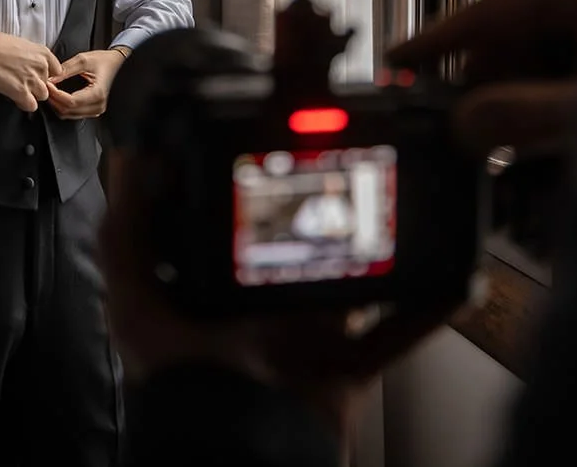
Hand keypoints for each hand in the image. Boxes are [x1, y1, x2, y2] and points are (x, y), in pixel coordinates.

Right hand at [0, 30, 62, 111]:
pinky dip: (24, 104)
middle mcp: (41, 66)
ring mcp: (32, 80)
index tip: (37, 76)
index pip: (57, 70)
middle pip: (48, 84)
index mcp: (42, 52)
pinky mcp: (21, 92)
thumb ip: (30, 55)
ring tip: (18, 90)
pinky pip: (31, 106)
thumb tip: (28, 63)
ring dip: (31, 95)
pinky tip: (15, 98)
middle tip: (22, 82)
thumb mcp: (19, 43)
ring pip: (42, 96)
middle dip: (36, 86)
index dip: (45, 75)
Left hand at [45, 48, 126, 119]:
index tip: (47, 83)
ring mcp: (96, 110)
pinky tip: (58, 96)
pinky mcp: (92, 110)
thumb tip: (50, 78)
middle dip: (53, 99)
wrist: (116, 63)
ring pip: (68, 114)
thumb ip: (66, 69)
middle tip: (46, 86)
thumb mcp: (83, 60)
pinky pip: (72, 113)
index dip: (55, 94)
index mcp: (97, 93)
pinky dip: (62, 106)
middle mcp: (98, 105)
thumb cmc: (103, 60)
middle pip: (67, 110)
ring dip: (56, 104)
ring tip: (51, 90)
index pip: (70, 101)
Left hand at [99, 148, 451, 441]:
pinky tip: (448, 279)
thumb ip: (128, 229)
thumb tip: (133, 153)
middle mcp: (261, 313)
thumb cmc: (180, 384)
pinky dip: (425, 310)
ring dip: (375, 250)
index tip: (270, 141)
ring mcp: (309, 341)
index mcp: (212, 293)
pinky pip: (397, 335)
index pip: (232, 228)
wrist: (238, 452)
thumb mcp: (133, 300)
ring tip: (395, 199)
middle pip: (300, 249)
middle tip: (347, 159)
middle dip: (322, 211)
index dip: (248, 187)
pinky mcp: (348, 368)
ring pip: (351, 284)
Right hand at [387, 0, 576, 157]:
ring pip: (531, 63)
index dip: (434, 42)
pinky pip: (559, 75)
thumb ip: (520, 117)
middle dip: (488, 90)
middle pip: (506, 42)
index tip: (396, 60)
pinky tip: (552, 136)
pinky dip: (547, 106)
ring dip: (521, 105)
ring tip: (527, 143)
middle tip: (473, 134)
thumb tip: (464, 123)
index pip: (482, 13)